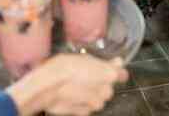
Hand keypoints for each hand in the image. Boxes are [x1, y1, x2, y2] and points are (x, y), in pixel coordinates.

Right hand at [9, 54, 127, 115]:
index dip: (115, 71)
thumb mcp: (83, 58)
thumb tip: (119, 62)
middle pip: (108, 88)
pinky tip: (71, 97)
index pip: (121, 74)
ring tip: (75, 87)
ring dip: (90, 95)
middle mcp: (106, 91)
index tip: (110, 68)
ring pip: (98, 100)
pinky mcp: (84, 113)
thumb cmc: (64, 67)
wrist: (47, 86)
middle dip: (99, 84)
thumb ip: (104, 63)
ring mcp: (96, 104)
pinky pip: (87, 108)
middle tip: (84, 77)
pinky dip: (81, 104)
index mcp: (109, 74)